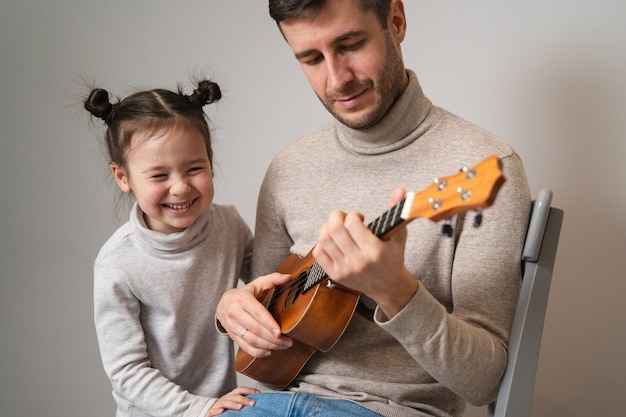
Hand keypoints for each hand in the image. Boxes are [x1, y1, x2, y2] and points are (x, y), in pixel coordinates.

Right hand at [206, 386, 259, 415]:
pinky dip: (217, 411)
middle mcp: (225, 398)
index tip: (258, 393)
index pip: (240, 390)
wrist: (209, 412)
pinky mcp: (211, 412)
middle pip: (235, 396)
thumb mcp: (233, 403)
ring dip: (233, 404)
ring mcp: (218, 405)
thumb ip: (242, 401)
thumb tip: (256, 401)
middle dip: (244, 399)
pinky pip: (213, 411)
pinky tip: (221, 411)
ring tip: (240, 407)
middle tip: (252, 403)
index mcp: (231, 396)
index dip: (249, 390)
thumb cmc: (224, 408)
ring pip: (225, 402)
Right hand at [216, 272, 292, 357]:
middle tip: (288, 341)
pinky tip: (269, 351)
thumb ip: (273, 279)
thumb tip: (288, 277)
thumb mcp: (257, 284)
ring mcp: (232, 326)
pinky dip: (258, 352)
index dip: (268, 323)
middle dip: (273, 338)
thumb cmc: (245, 294)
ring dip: (268, 345)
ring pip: (251, 340)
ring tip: (282, 346)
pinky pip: (245, 347)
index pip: (257, 313)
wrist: (223, 302)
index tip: (279, 331)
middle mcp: (235, 312)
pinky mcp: (232, 336)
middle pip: (255, 329)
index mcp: (242, 298)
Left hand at [312, 188, 417, 318]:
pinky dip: (322, 242)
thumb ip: (398, 211)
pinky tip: (333, 240)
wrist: (388, 286)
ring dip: (327, 227)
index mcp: (375, 251)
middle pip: (334, 230)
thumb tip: (400, 191)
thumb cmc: (393, 258)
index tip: (359, 218)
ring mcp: (345, 269)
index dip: (353, 215)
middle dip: (336, 216)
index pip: (352, 224)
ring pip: (324, 240)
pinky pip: (319, 253)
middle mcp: (358, 261)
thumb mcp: (398, 234)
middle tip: (343, 217)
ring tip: (337, 227)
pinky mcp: (335, 275)